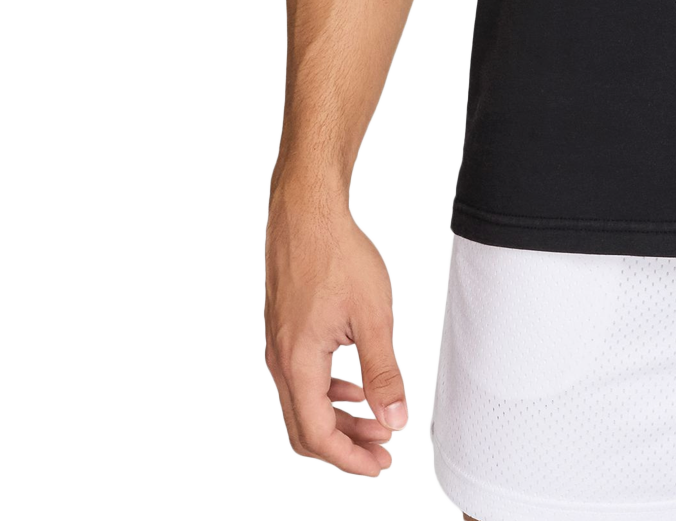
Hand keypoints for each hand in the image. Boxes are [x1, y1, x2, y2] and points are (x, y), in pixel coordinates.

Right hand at [264, 191, 408, 477]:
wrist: (306, 213)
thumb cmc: (336, 254)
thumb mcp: (373, 315)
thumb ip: (382, 371)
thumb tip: (395, 417)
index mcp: (298, 364)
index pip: (318, 435)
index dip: (350, 457)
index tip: (381, 462)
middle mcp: (281, 362)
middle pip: (308, 427)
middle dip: (346, 444)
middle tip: (383, 449)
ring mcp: (281, 347)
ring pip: (306, 403)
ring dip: (341, 418)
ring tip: (378, 419)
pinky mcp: (287, 333)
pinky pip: (304, 378)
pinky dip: (331, 391)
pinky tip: (356, 387)